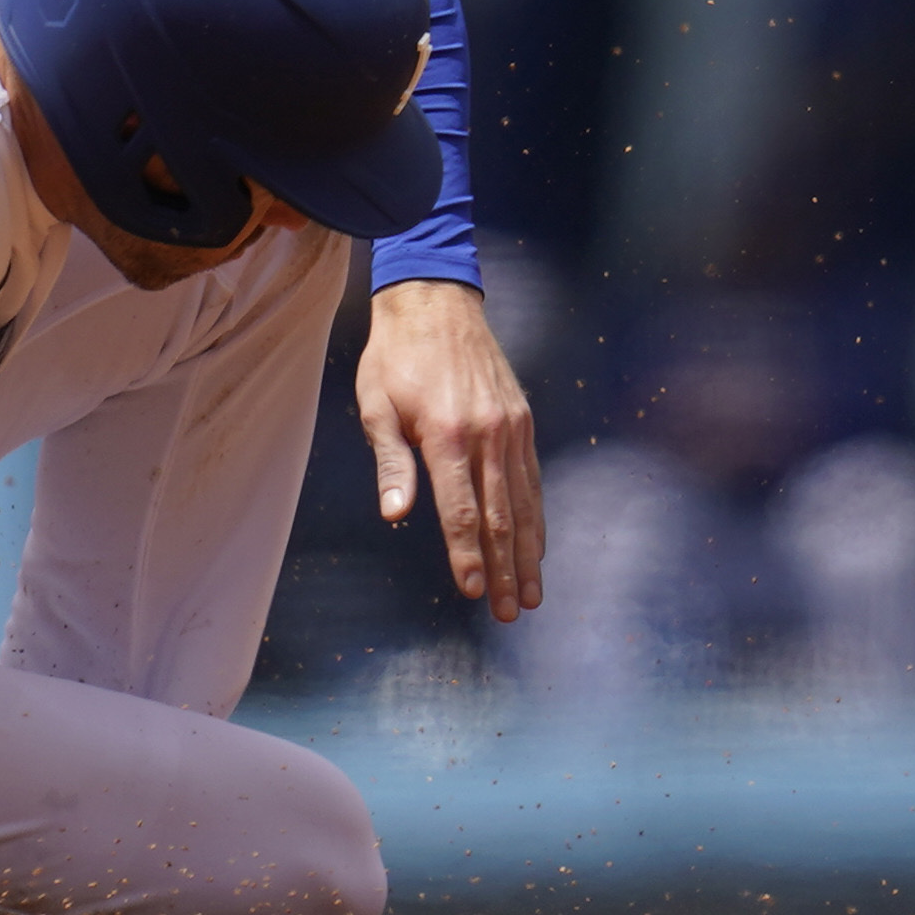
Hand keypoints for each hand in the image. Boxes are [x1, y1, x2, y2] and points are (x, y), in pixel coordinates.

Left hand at [354, 276, 543, 624]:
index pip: (460, 511)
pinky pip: (532, 477)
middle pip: (499, 516)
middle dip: (504, 569)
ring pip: (523, 502)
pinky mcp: (521, 419)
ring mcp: (510, 427)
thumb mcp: (376, 405)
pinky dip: (537, 515)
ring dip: (528, 553)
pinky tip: (538, 545)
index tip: (474, 592)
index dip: (467, 555)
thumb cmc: (394, 357)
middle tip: (509, 613)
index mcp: (446, 435)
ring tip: (532, 595)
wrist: (436, 301)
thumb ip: (391, 463)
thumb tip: (395, 515)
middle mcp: (486, 434)